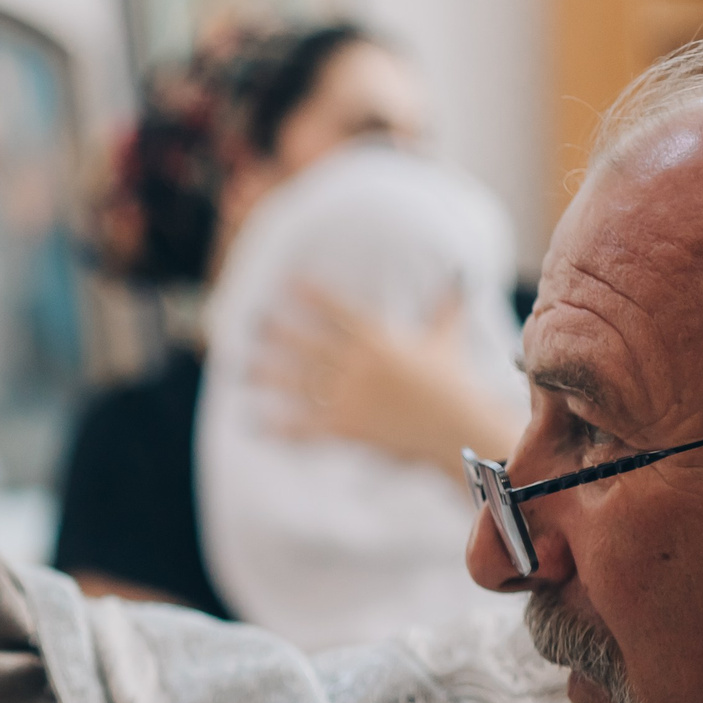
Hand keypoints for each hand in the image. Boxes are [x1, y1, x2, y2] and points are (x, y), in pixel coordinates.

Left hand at [251, 280, 519, 482]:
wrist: (458, 428)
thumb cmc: (454, 382)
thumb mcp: (447, 340)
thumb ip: (446, 308)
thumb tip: (460, 275)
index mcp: (379, 341)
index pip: (338, 312)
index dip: (311, 295)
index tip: (286, 283)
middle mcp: (357, 366)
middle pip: (307, 345)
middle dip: (278, 334)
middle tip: (252, 322)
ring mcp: (349, 397)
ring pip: (298, 384)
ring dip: (267, 378)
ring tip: (242, 372)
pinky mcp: (345, 428)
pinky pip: (304, 426)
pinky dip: (278, 427)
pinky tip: (254, 424)